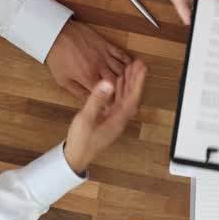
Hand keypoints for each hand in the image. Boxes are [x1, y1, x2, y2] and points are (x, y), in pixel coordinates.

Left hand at [47, 20, 131, 98]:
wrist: (57, 35)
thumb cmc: (58, 56)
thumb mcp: (62, 79)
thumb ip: (77, 91)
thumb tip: (88, 99)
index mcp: (87, 77)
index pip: (105, 93)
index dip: (110, 101)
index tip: (113, 105)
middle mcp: (98, 66)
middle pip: (116, 82)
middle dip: (121, 91)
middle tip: (123, 96)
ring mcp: (103, 54)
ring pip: (121, 68)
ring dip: (126, 77)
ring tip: (129, 83)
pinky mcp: (105, 44)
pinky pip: (120, 53)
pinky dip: (127, 60)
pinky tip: (130, 66)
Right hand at [64, 60, 146, 174]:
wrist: (77, 155)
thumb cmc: (81, 139)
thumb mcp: (86, 117)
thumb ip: (97, 99)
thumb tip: (108, 83)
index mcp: (118, 119)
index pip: (132, 97)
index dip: (138, 81)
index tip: (141, 68)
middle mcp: (120, 119)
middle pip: (132, 96)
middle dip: (135, 79)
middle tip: (139, 64)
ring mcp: (116, 119)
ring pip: (126, 98)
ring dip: (129, 83)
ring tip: (130, 68)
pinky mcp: (110, 119)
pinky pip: (119, 101)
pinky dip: (120, 90)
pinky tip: (117, 82)